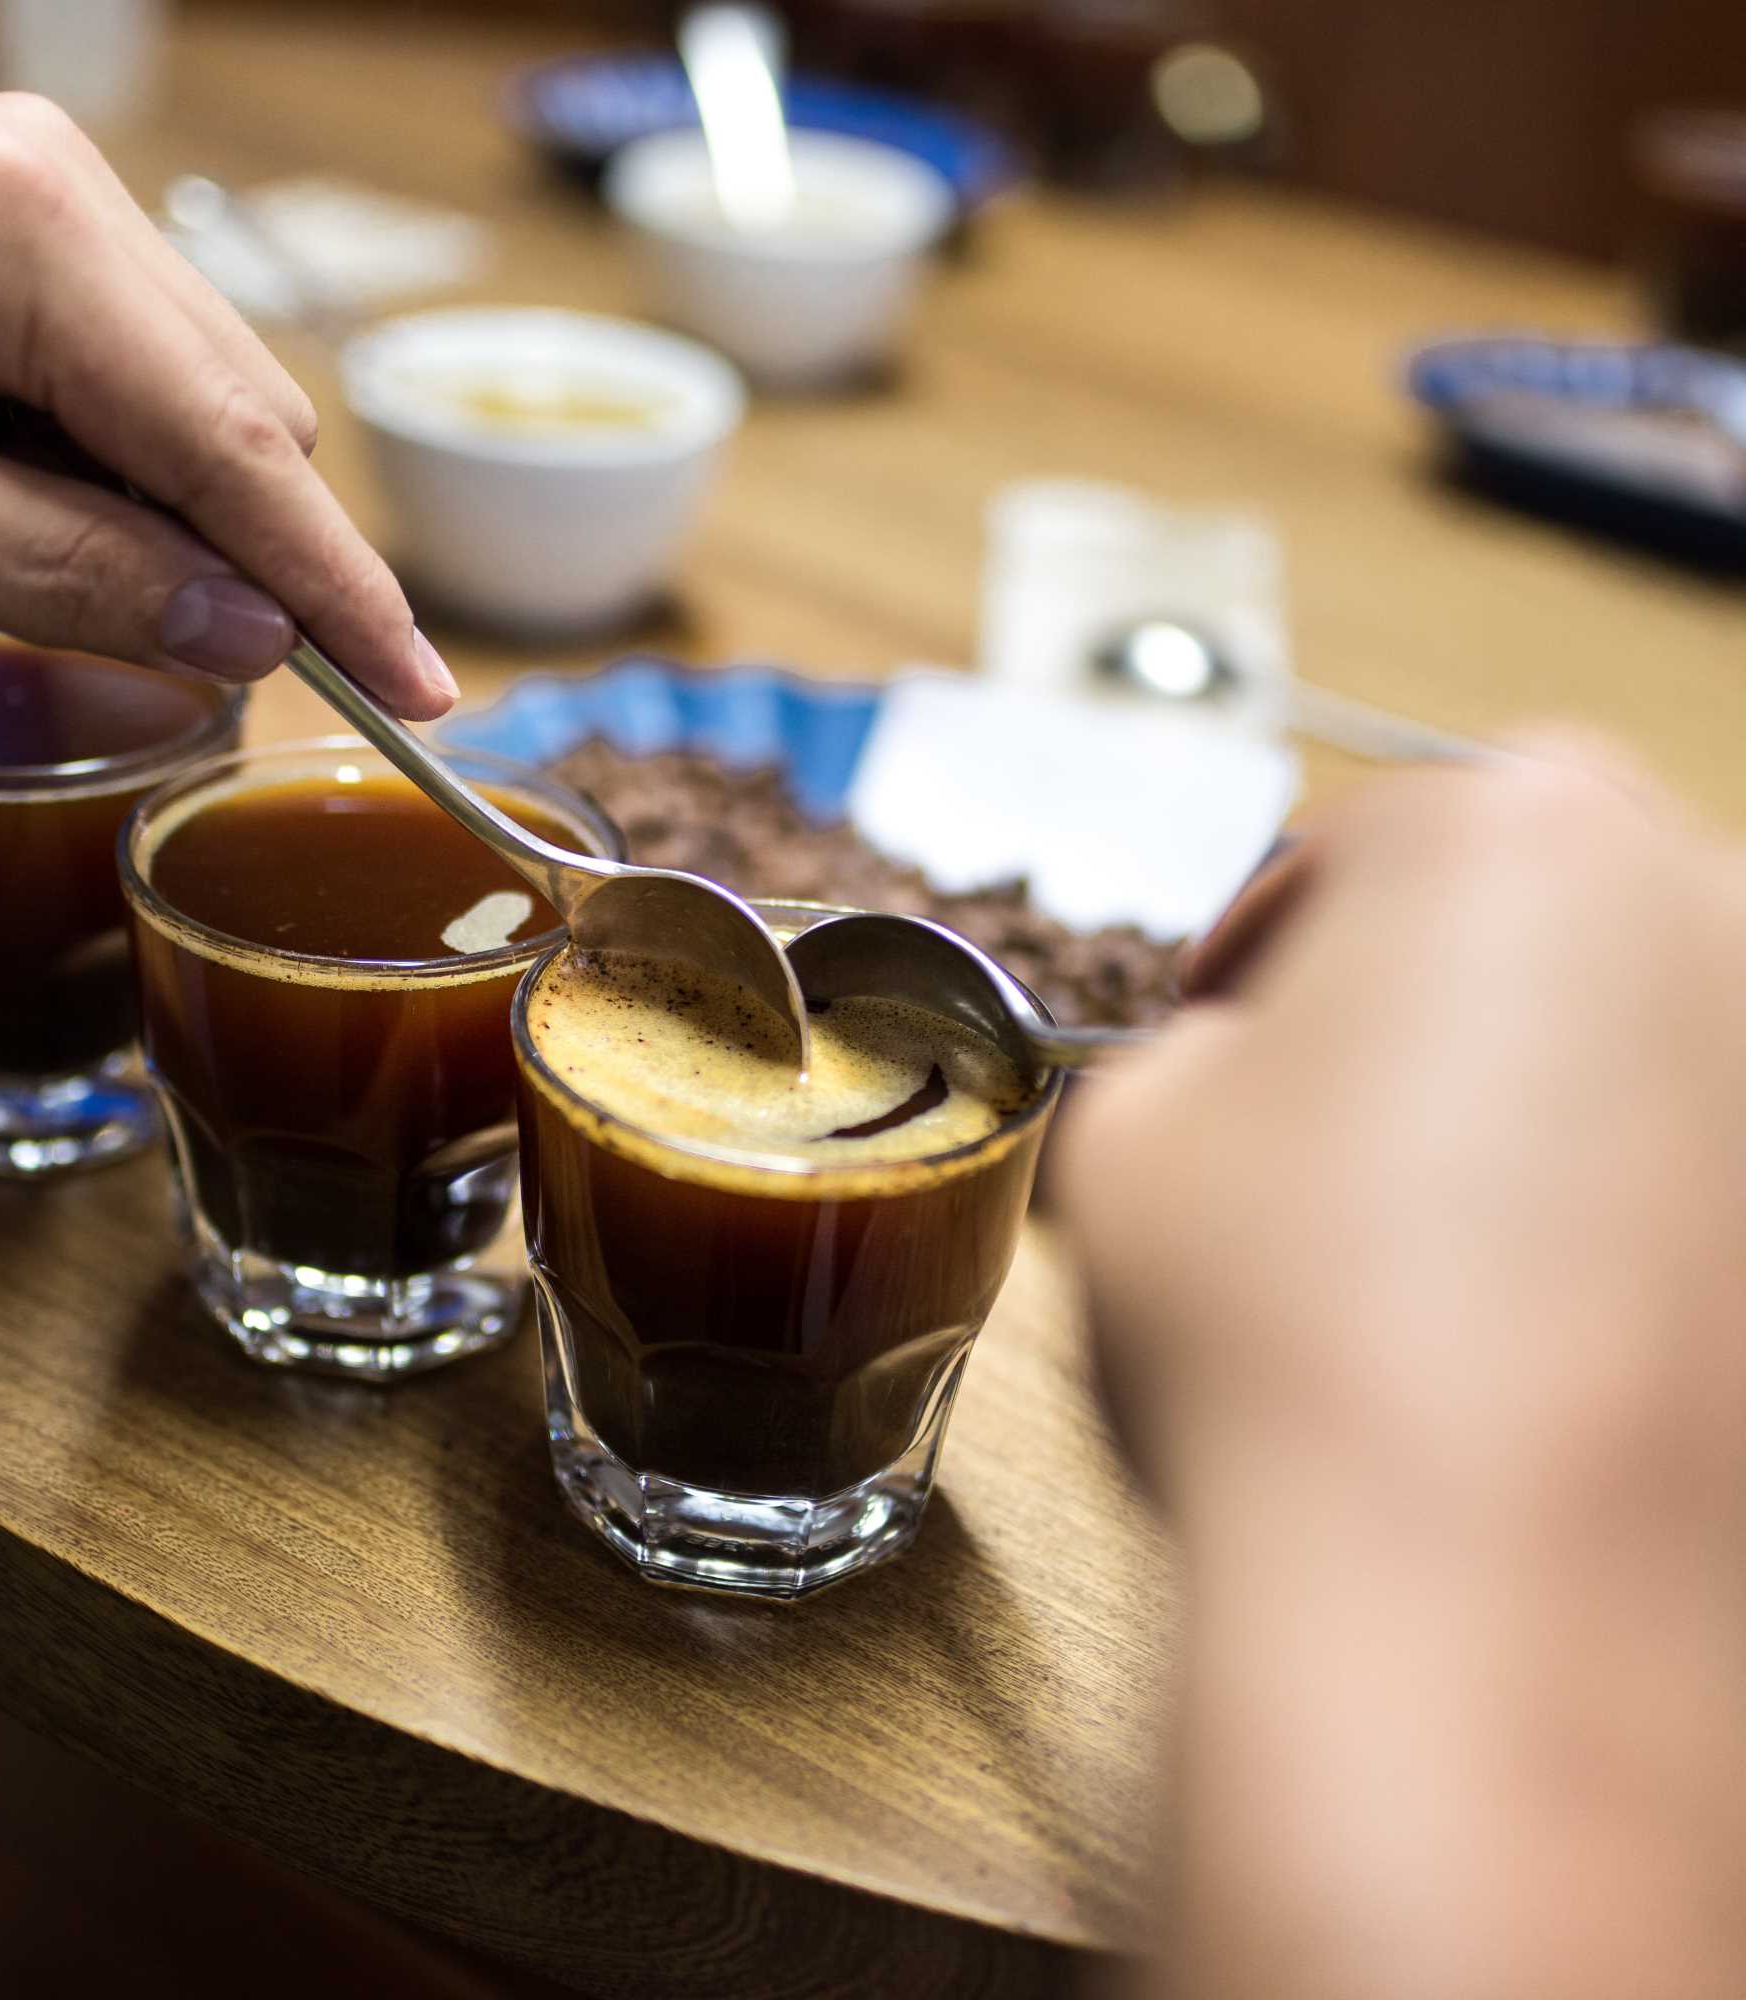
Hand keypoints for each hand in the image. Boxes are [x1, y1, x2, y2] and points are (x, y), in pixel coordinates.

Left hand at [0, 96, 454, 715]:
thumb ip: (68, 576)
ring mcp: (58, 211)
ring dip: (164, 521)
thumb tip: (253, 637)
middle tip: (143, 647)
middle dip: (230, 554)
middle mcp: (68, 190)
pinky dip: (119, 482)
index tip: (418, 694)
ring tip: (4, 536)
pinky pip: (149, 397)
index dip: (335, 587)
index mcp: (24, 227)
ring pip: (211, 417)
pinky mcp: (42, 251)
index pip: (235, 445)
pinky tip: (13, 493)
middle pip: (246, 424)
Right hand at [1065, 743, 1745, 1998]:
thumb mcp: (1131, 1136)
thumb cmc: (1296, 1340)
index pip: (1353, 855)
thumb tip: (1235, 1076)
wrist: (1487, 1608)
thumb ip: (1187, 1054)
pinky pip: (1703, 1188)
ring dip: (1532, 1117)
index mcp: (1512, 821)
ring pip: (1632, 1054)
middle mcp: (1710, 906)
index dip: (1259, 956)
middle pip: (1518, 931)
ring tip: (1432, 1258)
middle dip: (1416, 1017)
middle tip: (1327, 1141)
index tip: (1226, 1030)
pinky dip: (1633, 1228)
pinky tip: (1538, 1333)